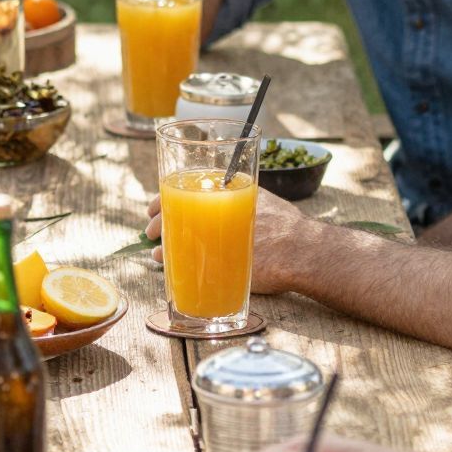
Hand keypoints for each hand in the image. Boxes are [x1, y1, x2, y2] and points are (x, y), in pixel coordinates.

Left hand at [143, 184, 305, 297]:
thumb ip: (238, 197)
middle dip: (156, 222)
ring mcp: (213, 236)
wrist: (303, 251)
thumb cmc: (288, 226)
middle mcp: (215, 210)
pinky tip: (165, 263)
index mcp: (225, 190)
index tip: (153, 207)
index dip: (162, 198)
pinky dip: (170, 260)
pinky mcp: (215, 262)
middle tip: (149, 231)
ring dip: (159, 242)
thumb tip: (223, 202)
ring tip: (155, 250)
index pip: (181, 188)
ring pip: (174, 235)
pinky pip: (183, 258)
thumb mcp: (262, 198)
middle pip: (171, 211)